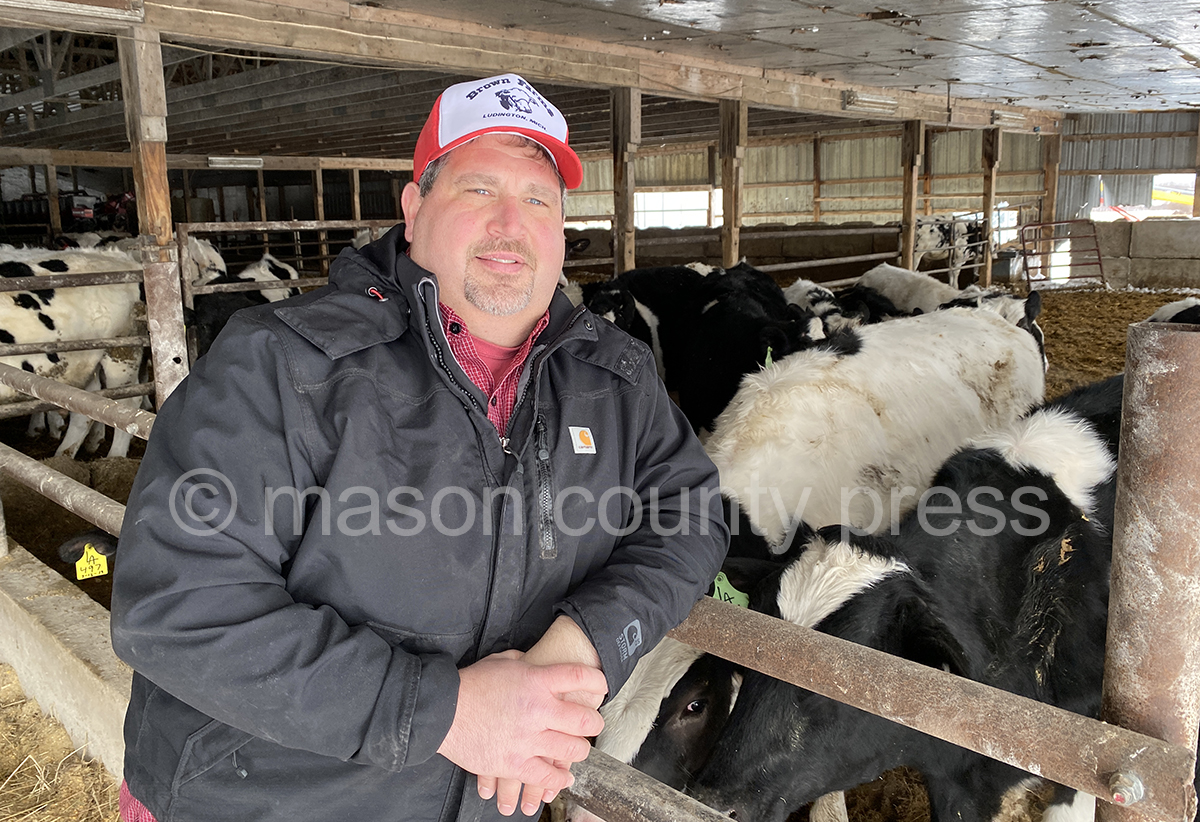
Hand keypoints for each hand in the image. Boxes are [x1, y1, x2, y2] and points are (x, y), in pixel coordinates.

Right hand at [438, 649, 605, 815]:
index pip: (580, 678)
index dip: (597, 682)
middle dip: (594, 723)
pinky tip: (563, 776)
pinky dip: (559, 779)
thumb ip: (527, 662)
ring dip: (580, 750)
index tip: (601, 687)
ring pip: (572, 751)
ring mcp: (527, 739)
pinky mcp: (514, 763)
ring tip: (578, 749)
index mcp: (536, 680)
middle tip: (593, 724)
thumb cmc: (471, 684)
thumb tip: (539, 663)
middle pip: (584, 720)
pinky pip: (547, 777)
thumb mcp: (503, 661)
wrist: (442, 711)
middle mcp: (537, 709)